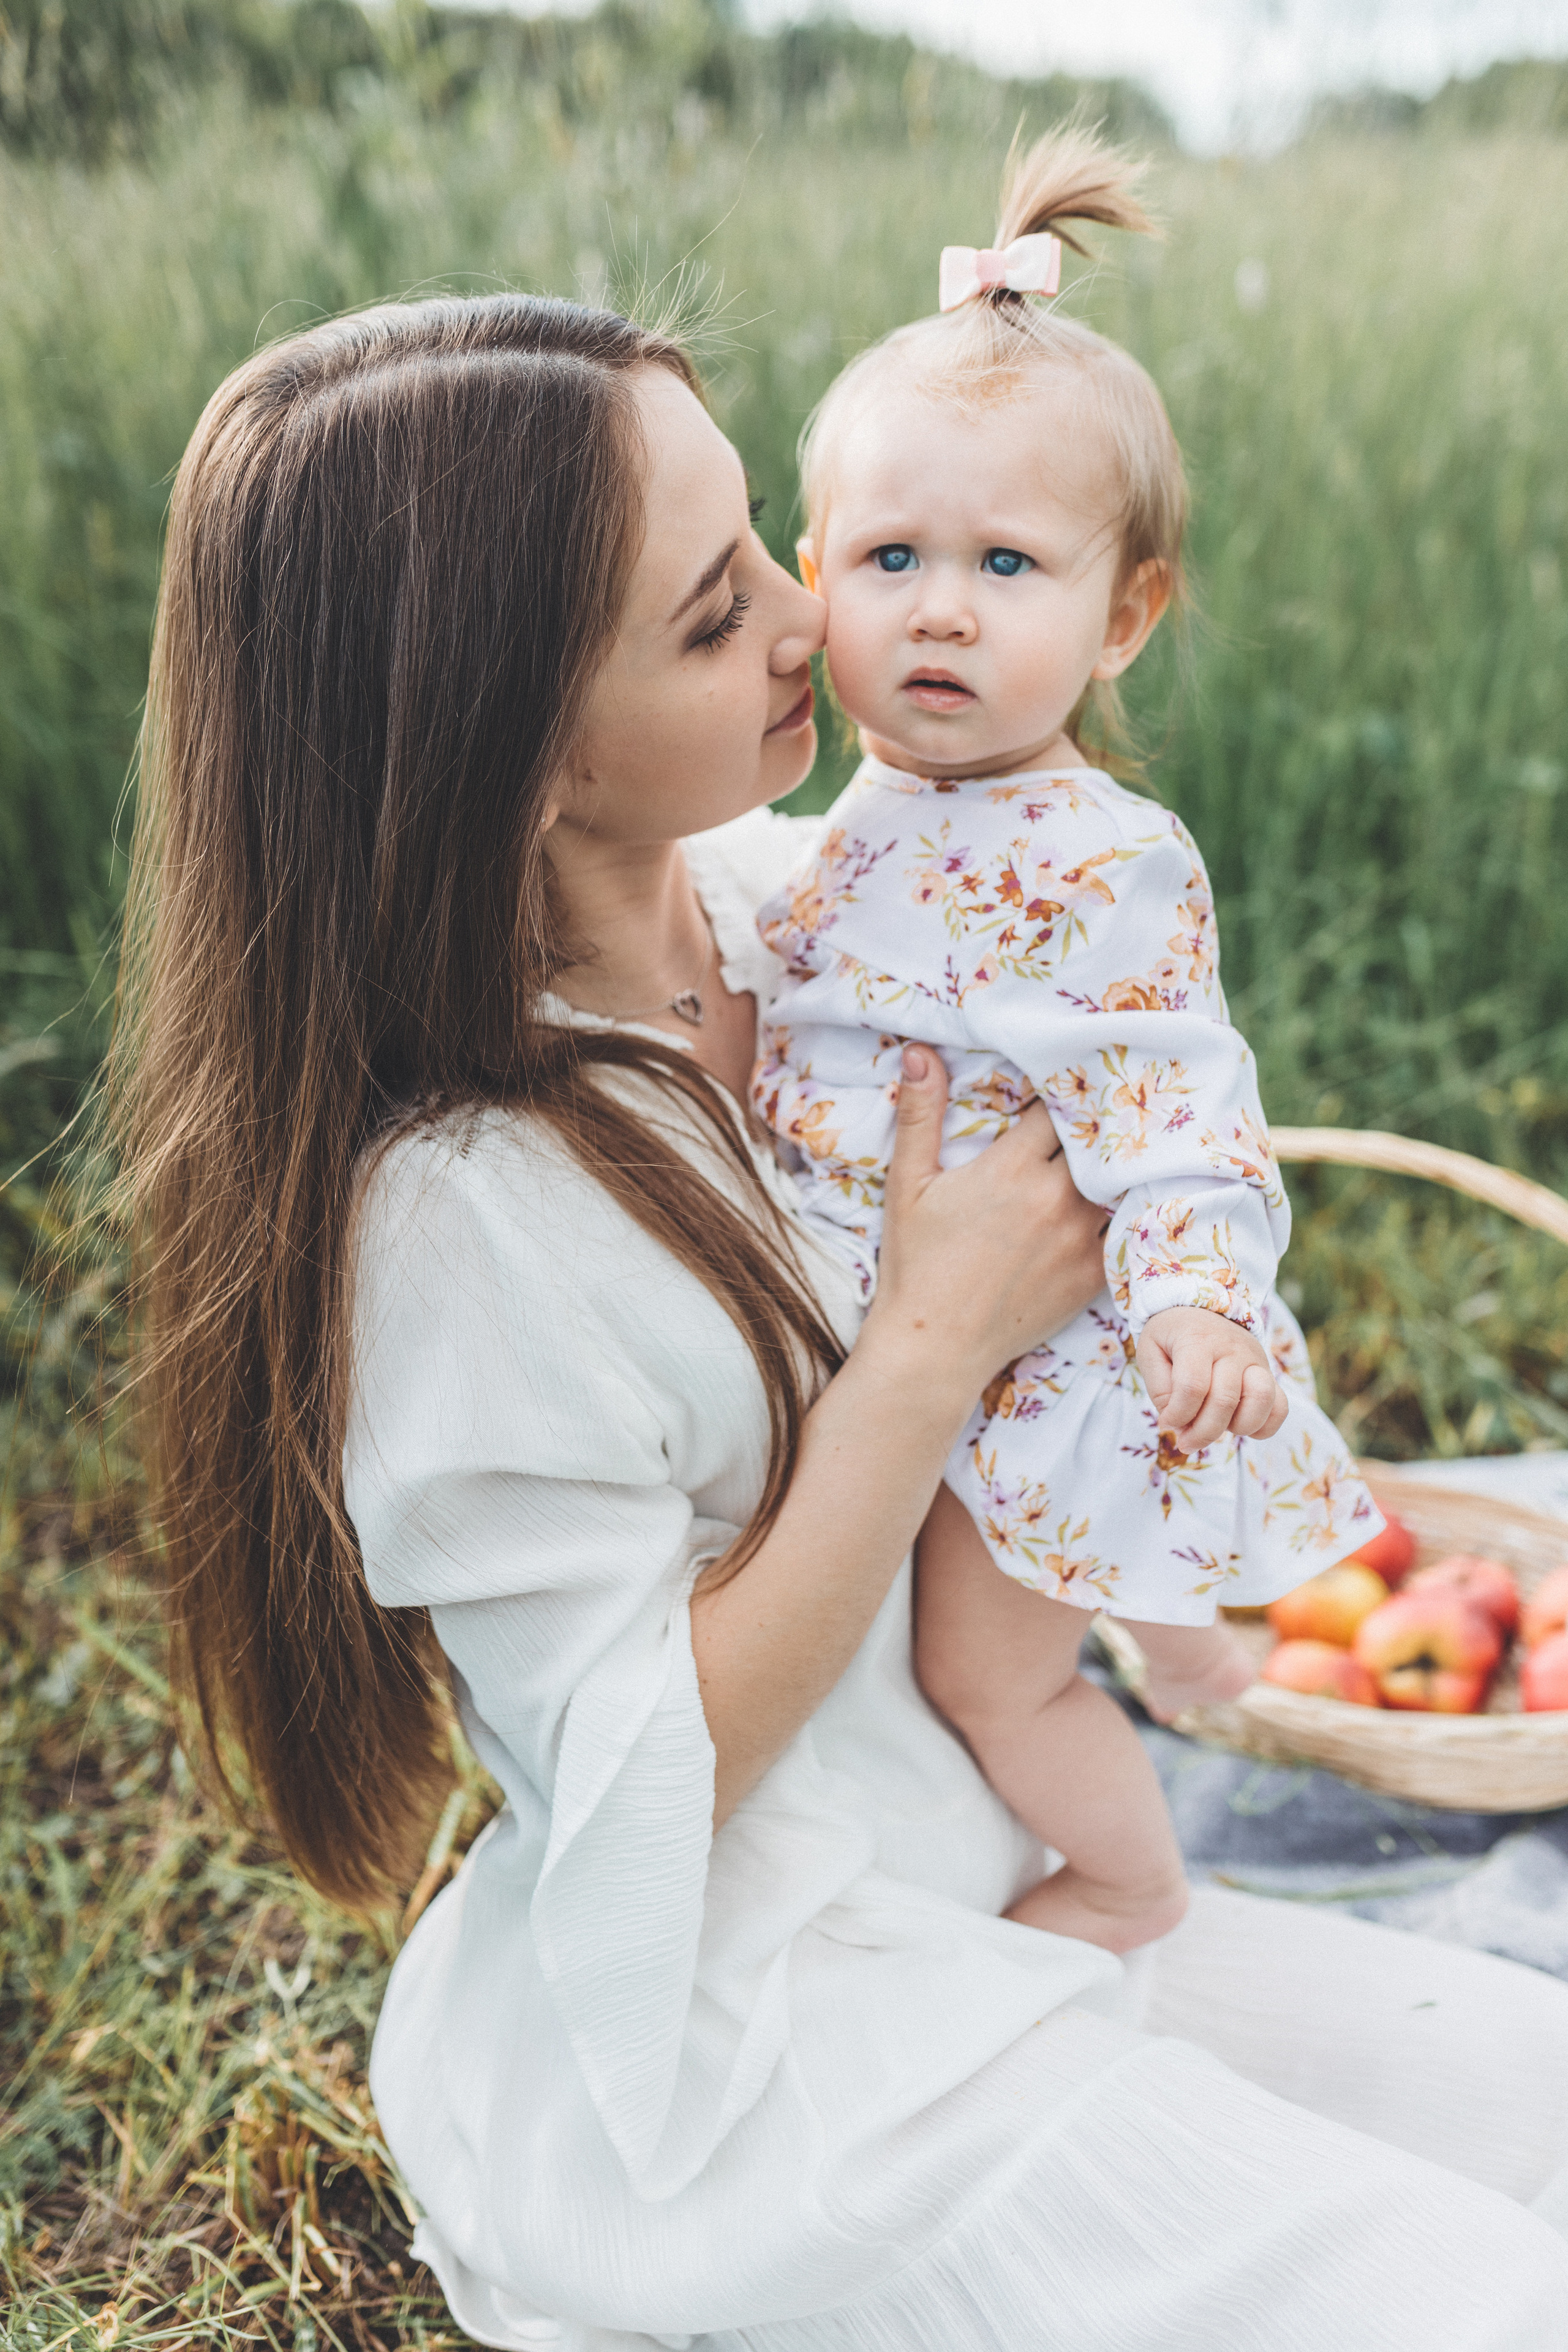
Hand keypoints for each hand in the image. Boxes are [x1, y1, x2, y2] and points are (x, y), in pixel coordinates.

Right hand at [864, 1047, 1106, 1405]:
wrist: (935, 1347)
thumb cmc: (916, 1264)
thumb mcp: (908, 1185)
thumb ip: (919, 1115)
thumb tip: (919, 1051)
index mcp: (1011, 1169)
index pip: (1057, 1106)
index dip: (1061, 1092)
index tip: (1062, 1083)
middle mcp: (1055, 1199)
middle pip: (1096, 1139)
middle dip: (1094, 1123)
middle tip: (1100, 1104)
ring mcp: (1081, 1239)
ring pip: (1119, 1180)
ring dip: (1115, 1163)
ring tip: (1120, 1146)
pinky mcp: (1093, 1275)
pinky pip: (1126, 1229)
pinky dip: (1126, 1210)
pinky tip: (1125, 1197)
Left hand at [1136, 1306, 1286, 1451]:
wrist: (1200, 1309)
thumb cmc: (1171, 1336)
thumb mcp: (1150, 1352)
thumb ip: (1160, 1389)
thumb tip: (1177, 1423)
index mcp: (1197, 1339)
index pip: (1192, 1387)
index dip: (1178, 1415)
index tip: (1166, 1423)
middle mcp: (1232, 1348)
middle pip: (1224, 1400)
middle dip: (1202, 1432)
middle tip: (1185, 1442)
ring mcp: (1255, 1360)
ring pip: (1261, 1400)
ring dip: (1238, 1427)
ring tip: (1218, 1429)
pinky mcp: (1268, 1374)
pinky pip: (1281, 1406)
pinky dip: (1264, 1426)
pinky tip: (1239, 1427)